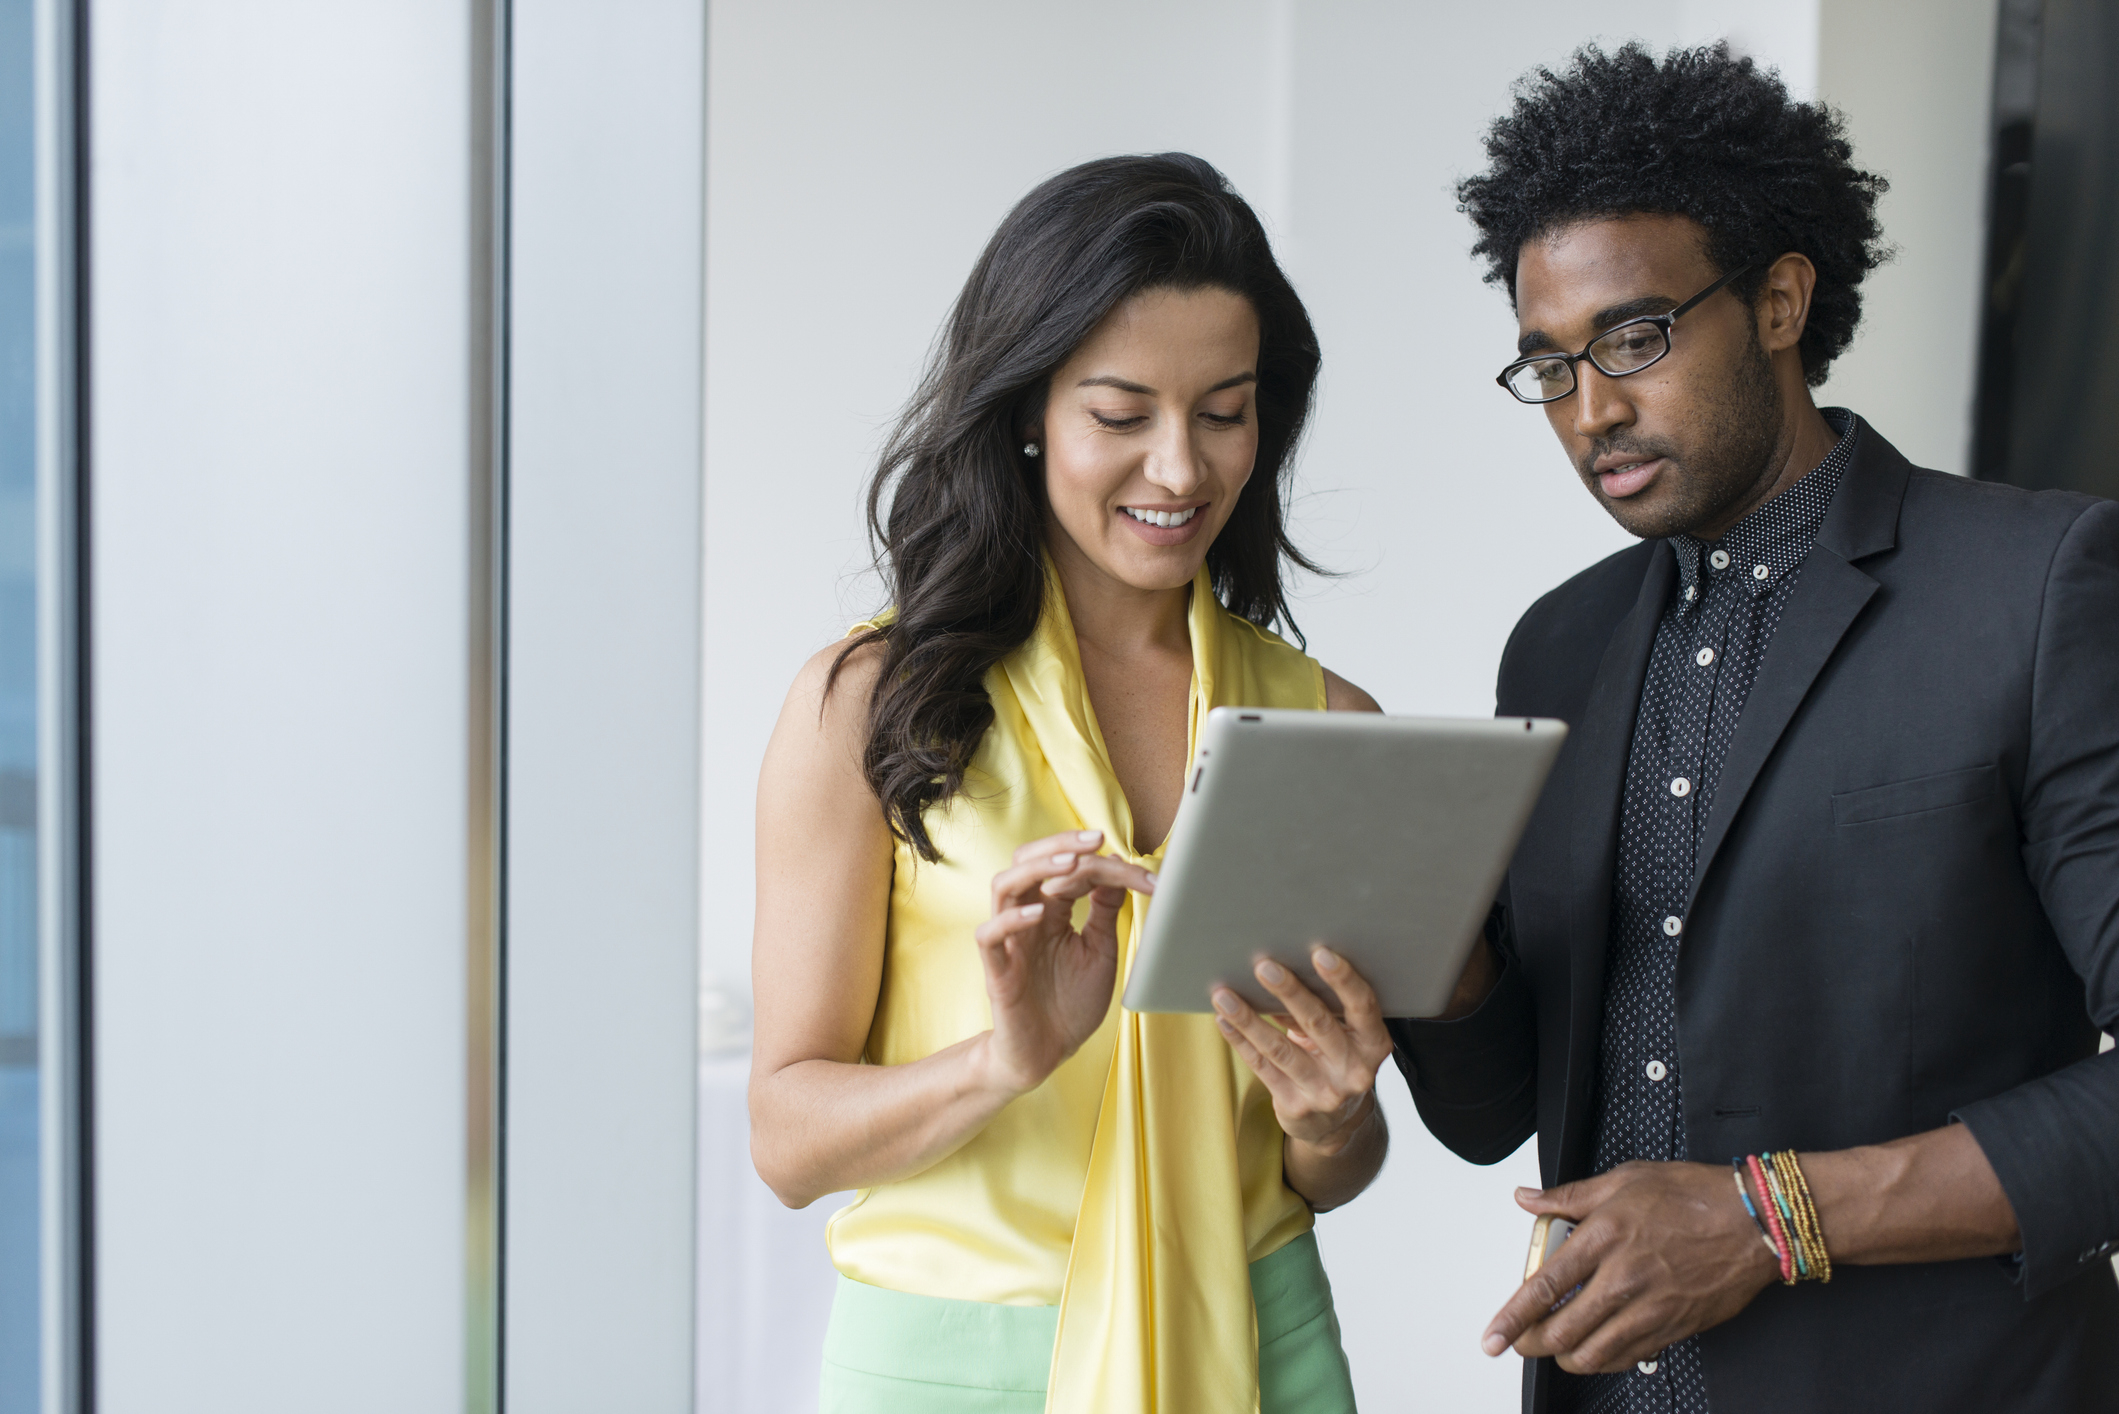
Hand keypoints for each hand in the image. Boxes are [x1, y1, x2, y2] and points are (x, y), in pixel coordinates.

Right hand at [974, 830, 1153, 1097]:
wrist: (1047, 1056)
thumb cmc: (1069, 1004)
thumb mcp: (1099, 951)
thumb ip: (1103, 912)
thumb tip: (1119, 867)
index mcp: (1050, 912)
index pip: (1069, 871)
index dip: (1104, 864)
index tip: (1146, 874)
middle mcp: (1026, 919)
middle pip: (1026, 861)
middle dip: (1060, 843)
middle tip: (1095, 838)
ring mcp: (1009, 942)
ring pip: (1004, 886)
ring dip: (1037, 868)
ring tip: (1070, 863)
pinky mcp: (997, 971)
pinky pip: (990, 935)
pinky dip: (1012, 919)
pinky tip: (1040, 913)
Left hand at [1213, 948, 1392, 1154]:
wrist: (1334, 1123)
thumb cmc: (1336, 1059)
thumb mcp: (1344, 1037)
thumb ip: (1325, 1009)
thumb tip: (1282, 970)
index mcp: (1373, 1044)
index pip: (1363, 1006)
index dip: (1343, 980)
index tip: (1320, 953)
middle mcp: (1354, 1070)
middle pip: (1318, 1024)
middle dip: (1289, 992)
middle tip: (1264, 967)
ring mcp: (1325, 1092)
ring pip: (1281, 1049)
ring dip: (1249, 1019)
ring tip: (1224, 995)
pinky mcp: (1295, 1106)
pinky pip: (1262, 1067)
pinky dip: (1240, 1041)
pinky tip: (1224, 1020)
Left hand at [1482, 1161, 1779, 1372]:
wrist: (1756, 1221)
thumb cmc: (1695, 1196)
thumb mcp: (1625, 1179)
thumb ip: (1569, 1196)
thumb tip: (1529, 1199)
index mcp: (1604, 1237)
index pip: (1544, 1287)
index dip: (1511, 1317)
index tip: (1493, 1334)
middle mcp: (1623, 1278)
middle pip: (1561, 1330)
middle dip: (1530, 1343)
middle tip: (1518, 1342)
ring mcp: (1649, 1309)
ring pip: (1591, 1354)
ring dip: (1564, 1356)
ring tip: (1554, 1345)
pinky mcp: (1673, 1328)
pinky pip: (1626, 1357)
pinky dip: (1602, 1359)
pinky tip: (1594, 1347)